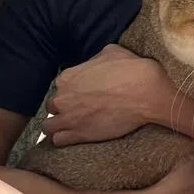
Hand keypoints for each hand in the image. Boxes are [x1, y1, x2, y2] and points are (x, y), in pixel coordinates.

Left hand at [43, 44, 164, 145]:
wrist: (145, 92)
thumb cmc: (131, 70)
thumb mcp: (110, 52)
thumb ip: (93, 60)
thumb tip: (93, 65)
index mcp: (68, 77)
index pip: (58, 88)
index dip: (69, 93)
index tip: (80, 98)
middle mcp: (63, 97)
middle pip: (52, 106)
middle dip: (63, 110)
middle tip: (79, 113)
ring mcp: (69, 117)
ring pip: (48, 127)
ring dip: (58, 127)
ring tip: (72, 129)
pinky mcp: (79, 135)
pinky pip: (58, 141)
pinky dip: (63, 140)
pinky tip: (74, 138)